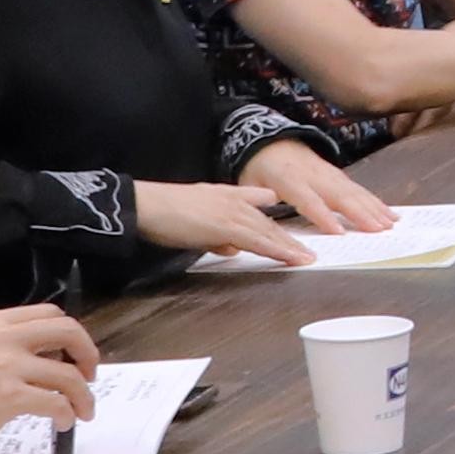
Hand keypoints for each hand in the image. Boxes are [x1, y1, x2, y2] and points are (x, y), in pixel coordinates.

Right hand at [0, 304, 102, 453]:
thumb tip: (41, 361)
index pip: (48, 313)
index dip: (71, 334)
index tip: (75, 355)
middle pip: (68, 331)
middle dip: (88, 354)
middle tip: (89, 376)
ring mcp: (4, 365)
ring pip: (69, 374)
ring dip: (84, 395)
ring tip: (82, 411)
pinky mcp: (6, 396)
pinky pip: (56, 402)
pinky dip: (67, 414)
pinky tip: (61, 423)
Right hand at [133, 183, 307, 266]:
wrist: (147, 205)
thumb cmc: (162, 213)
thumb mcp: (195, 223)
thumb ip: (216, 236)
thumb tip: (231, 249)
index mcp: (225, 195)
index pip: (257, 203)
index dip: (273, 217)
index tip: (288, 226)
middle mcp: (234, 200)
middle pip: (268, 222)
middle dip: (289, 238)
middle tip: (307, 251)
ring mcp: (233, 212)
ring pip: (269, 232)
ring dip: (290, 247)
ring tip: (306, 258)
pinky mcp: (228, 226)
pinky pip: (260, 241)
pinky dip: (278, 251)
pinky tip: (291, 258)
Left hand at [242, 139, 394, 236]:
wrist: (268, 139)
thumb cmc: (258, 168)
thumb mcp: (249, 184)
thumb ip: (259, 205)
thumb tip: (264, 230)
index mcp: (288, 179)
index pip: (308, 200)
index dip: (323, 216)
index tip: (338, 232)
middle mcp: (313, 174)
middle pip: (339, 195)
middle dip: (361, 213)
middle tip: (378, 229)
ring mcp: (328, 172)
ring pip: (354, 191)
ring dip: (374, 208)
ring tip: (390, 224)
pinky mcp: (337, 174)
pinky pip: (358, 188)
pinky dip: (375, 201)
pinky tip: (389, 213)